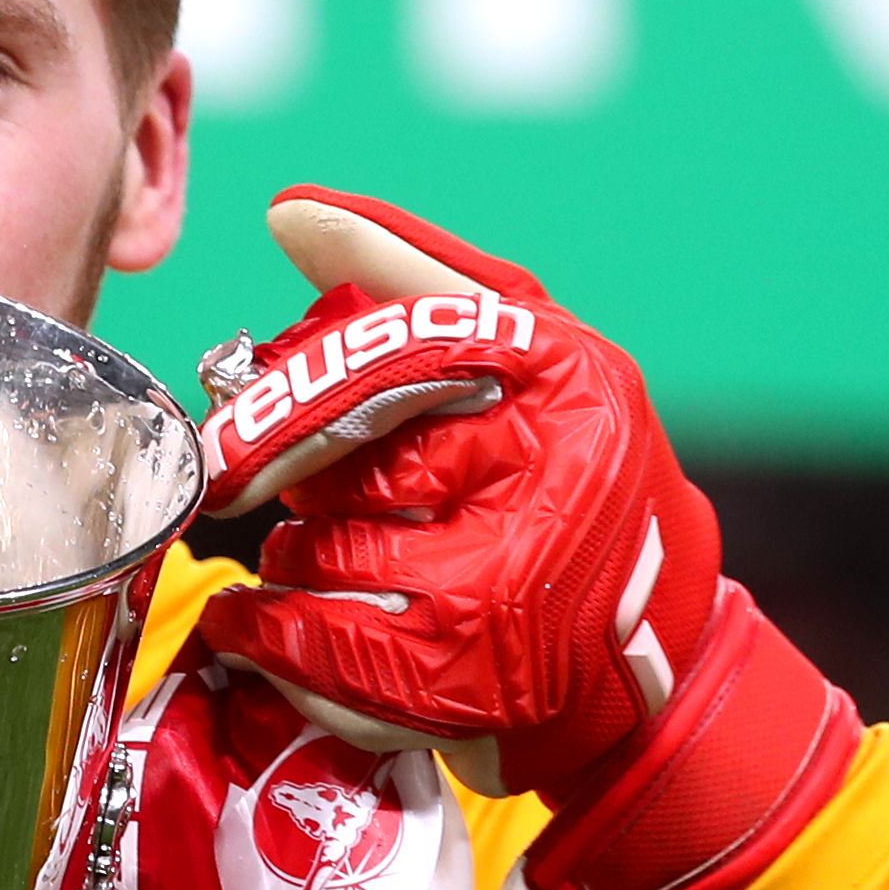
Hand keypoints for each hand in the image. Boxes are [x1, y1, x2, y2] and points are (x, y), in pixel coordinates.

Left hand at [188, 188, 857, 889]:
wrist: (658, 642)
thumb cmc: (576, 472)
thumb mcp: (525, 349)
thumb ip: (409, 276)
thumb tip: (290, 211)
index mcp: (567, 380)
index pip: (400, 351)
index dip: (296, 387)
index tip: (230, 424)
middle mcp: (548, 483)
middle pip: (343, 464)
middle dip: (293, 480)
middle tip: (289, 490)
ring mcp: (506, 589)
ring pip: (316, 556)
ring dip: (287, 561)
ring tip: (330, 559)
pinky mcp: (463, 678)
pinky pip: (313, 645)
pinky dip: (267, 636)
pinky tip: (263, 625)